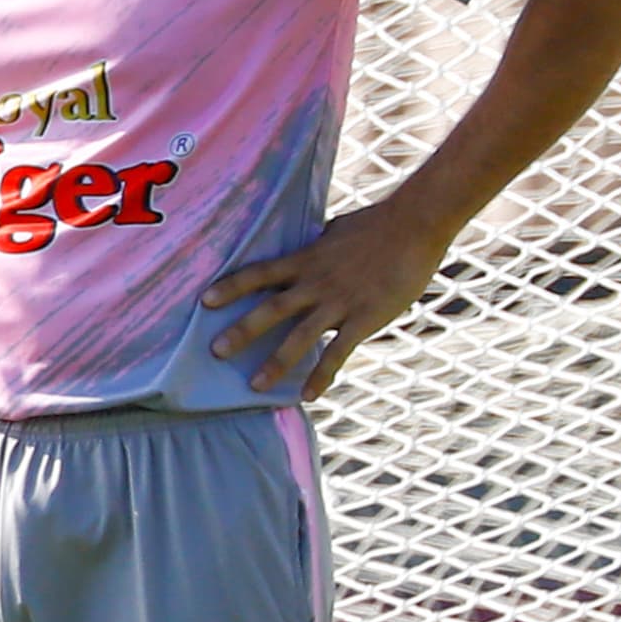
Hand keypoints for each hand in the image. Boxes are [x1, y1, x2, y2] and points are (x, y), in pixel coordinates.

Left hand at [201, 196, 459, 397]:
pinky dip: (322, 376)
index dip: (231, 286)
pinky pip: (338, 352)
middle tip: (215, 352)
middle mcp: (316, 282)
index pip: (260, 273)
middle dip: (242, 331)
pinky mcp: (364, 318)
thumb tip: (304, 247)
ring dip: (276, 363)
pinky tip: (309, 396)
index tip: (206, 300)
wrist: (414, 225)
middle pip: (271, 309)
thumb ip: (315, 247)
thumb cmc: (376, 225)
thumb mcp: (335, 232)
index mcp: (307, 259)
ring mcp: (339, 302)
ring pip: (300, 338)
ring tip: (255, 386)